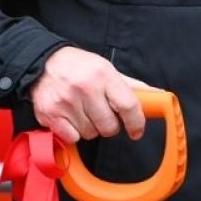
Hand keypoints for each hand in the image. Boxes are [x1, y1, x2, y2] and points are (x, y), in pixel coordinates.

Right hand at [29, 46, 147, 144]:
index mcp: (103, 74)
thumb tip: (158, 96)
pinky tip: (69, 117)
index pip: (128, 106)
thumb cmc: (78, 66)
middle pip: (109, 127)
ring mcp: (66, 102)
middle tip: (101, 114)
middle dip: (109, 125)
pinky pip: (73, 138)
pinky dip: (73, 132)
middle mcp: (85, 88)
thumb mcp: (106, 68)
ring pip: (91, 134)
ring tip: (82, 111)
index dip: (136, 123)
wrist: (41, 63)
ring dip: (90, 128)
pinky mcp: (50, 115)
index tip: (136, 131)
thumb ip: (131, 86)